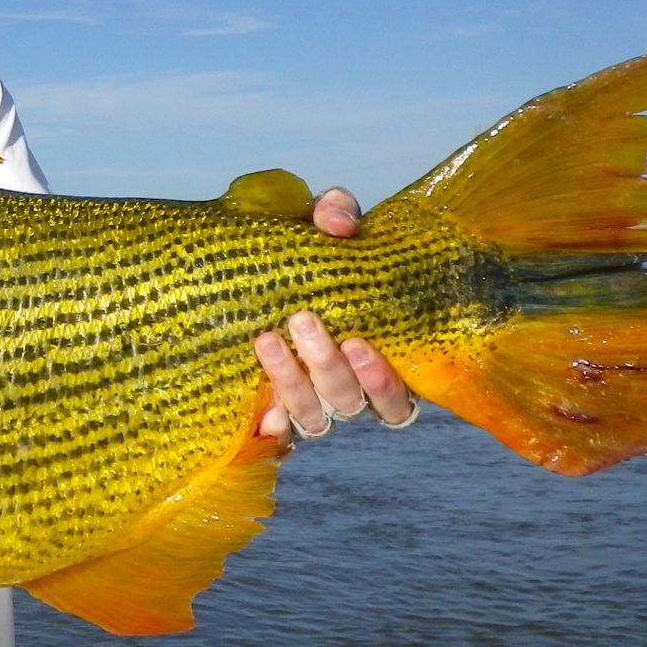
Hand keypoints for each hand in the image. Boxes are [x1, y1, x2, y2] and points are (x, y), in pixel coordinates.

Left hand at [250, 188, 417, 440]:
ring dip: (291, 382)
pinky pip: (274, 432)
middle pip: (346, 401)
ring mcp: (306, 403)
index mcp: (373, 359)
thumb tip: (338, 224)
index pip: (398, 399)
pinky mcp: (269, 409)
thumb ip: (335, 214)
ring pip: (312, 417)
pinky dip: (270, 425)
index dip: (383, 382)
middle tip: (302, 319)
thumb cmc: (303, 251)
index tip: (357, 342)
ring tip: (267, 339)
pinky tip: (260, 413)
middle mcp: (345, 390)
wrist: (248, 263)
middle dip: (326, 365)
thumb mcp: (320, 224)